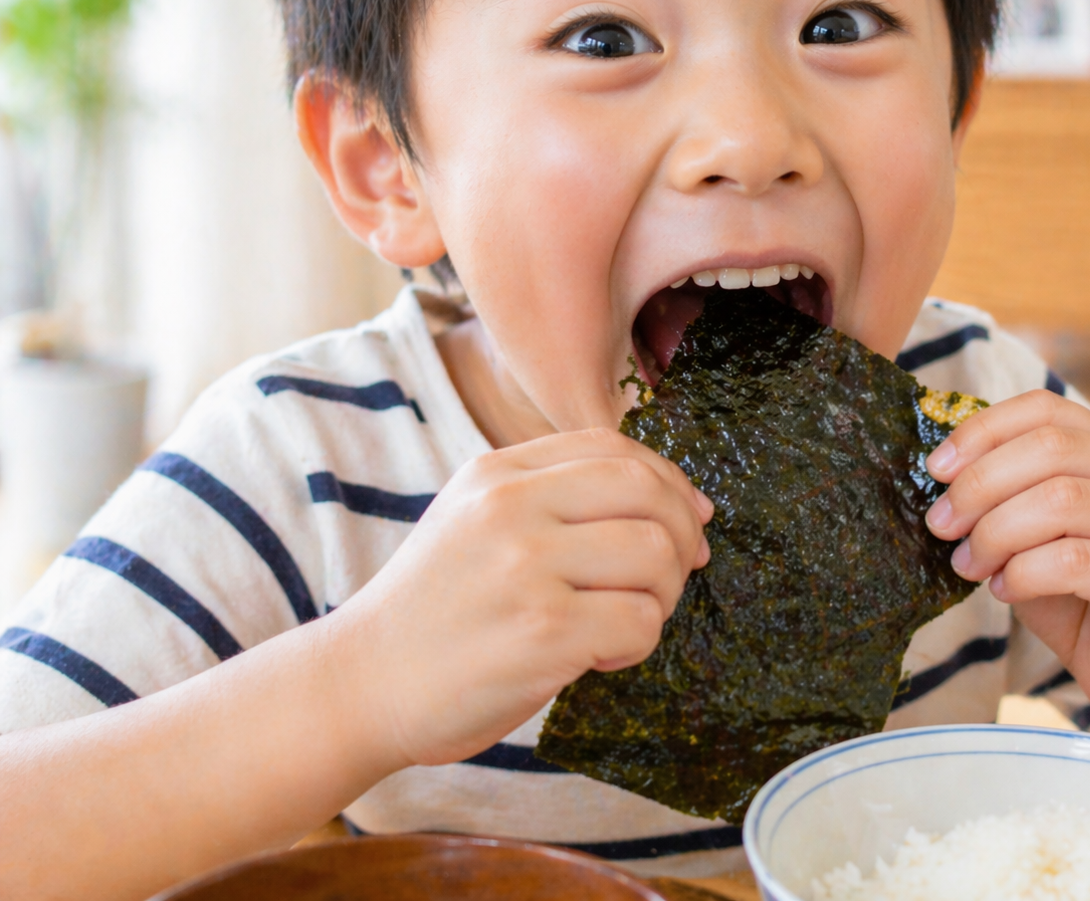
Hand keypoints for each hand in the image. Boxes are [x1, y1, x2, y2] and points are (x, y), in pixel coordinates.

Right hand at [328, 428, 711, 769]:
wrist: (361, 681)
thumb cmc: (435, 608)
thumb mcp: (474, 519)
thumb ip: (552, 496)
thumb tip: (678, 501)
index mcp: (497, 471)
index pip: (614, 447)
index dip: (669, 481)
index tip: (690, 518)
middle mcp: (510, 505)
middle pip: (647, 491)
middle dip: (683, 533)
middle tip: (677, 574)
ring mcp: (525, 565)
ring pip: (656, 554)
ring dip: (665, 594)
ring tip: (630, 619)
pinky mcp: (542, 631)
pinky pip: (640, 621)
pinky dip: (638, 644)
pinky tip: (601, 657)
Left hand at [923, 390, 1089, 737]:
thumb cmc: (1088, 598)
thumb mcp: (1037, 535)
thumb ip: (1007, 496)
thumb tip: (943, 470)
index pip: (1045, 410)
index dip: (983, 431)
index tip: (937, 468)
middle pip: (1049, 447)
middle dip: (980, 484)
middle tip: (941, 524)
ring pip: (1060, 499)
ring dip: (995, 532)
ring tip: (969, 564)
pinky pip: (1073, 560)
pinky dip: (1022, 573)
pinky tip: (1005, 590)